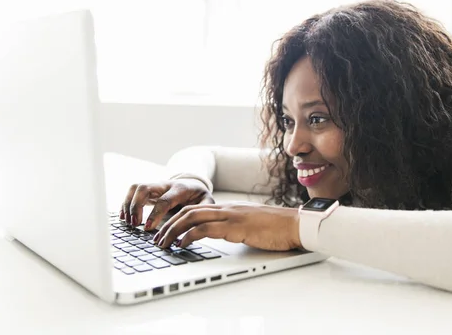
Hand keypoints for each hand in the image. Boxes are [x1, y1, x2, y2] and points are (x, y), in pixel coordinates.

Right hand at [121, 179, 212, 229]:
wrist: (193, 183)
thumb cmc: (198, 195)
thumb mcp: (207, 201)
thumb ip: (204, 210)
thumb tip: (198, 225)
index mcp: (180, 189)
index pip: (164, 200)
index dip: (155, 214)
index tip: (147, 227)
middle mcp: (165, 185)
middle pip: (145, 188)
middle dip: (136, 206)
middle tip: (134, 224)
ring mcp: (155, 186)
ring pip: (136, 188)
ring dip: (128, 204)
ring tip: (128, 222)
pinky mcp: (148, 190)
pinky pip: (132, 192)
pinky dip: (125, 204)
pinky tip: (124, 217)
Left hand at [153, 203, 301, 251]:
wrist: (295, 224)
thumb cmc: (276, 227)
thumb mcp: (250, 225)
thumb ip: (234, 227)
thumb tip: (223, 236)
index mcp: (229, 207)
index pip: (196, 208)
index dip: (177, 218)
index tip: (166, 230)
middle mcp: (226, 208)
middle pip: (188, 210)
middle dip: (168, 224)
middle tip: (157, 238)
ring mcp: (230, 216)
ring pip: (192, 217)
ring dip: (173, 230)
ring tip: (163, 243)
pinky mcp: (235, 227)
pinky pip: (205, 229)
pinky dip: (189, 236)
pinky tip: (182, 244)